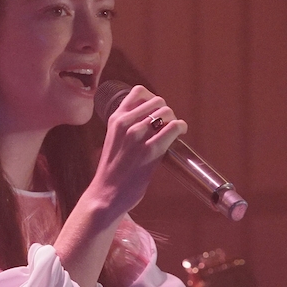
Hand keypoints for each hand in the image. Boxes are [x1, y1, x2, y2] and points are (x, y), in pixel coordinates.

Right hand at [84, 85, 186, 217]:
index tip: (156, 112)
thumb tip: (150, 119)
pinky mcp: (150, 151)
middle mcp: (125, 123)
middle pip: (157, 101)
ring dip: (174, 120)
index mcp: (115, 119)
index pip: (138, 92)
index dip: (152, 99)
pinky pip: (173, 127)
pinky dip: (181, 128)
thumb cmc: (112, 171)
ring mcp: (137, 136)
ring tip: (173, 132)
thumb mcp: (114, 140)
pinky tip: (180, 134)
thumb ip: (127, 127)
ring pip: (166, 112)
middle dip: (166, 111)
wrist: (105, 195)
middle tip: (167, 126)